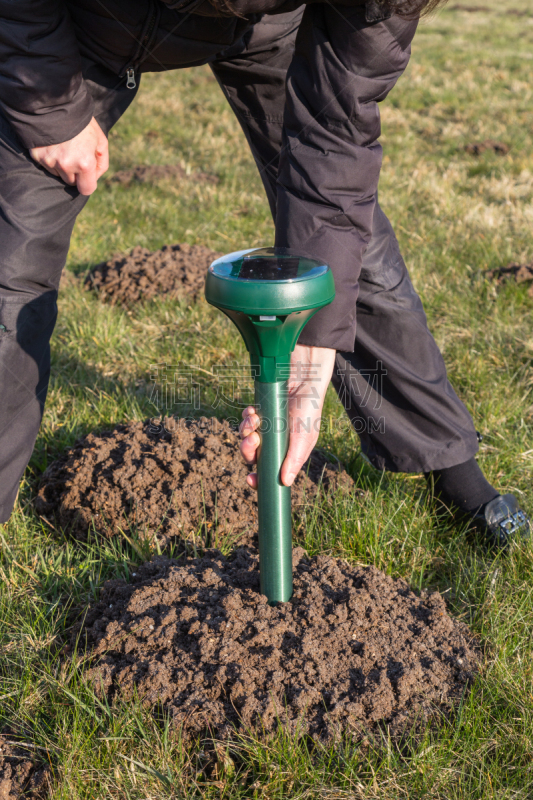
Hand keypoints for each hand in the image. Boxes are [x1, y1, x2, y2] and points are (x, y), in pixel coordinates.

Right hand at [29, 117, 108, 195]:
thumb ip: (102, 162)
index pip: (86, 189)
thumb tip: (95, 176)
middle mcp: (66, 165)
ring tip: (64, 147)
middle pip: (72, 182)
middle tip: (75, 154)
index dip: (88, 183)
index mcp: (85, 163)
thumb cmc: (82, 122)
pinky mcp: (37, 156)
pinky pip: (46, 165)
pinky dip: (50, 158)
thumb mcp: (100, 139)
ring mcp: (50, 161)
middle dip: (75, 173)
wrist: (56, 103)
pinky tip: (54, 144)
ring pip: (58, 174)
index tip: (87, 175)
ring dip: (62, 166)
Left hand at [239, 344, 335, 488]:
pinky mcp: (260, 413)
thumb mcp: (304, 437)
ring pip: (246, 438)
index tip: (250, 479)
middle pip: (252, 456)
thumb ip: (294, 460)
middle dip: (248, 449)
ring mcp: (266, 428)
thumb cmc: (309, 410)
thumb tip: (285, 482)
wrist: (303, 380)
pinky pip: (245, 420)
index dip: (258, 479)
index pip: (269, 473)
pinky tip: (254, 411)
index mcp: (287, 454)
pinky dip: (246, 417)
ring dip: (246, 430)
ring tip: (255, 419)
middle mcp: (275, 443)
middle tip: (252, 439)